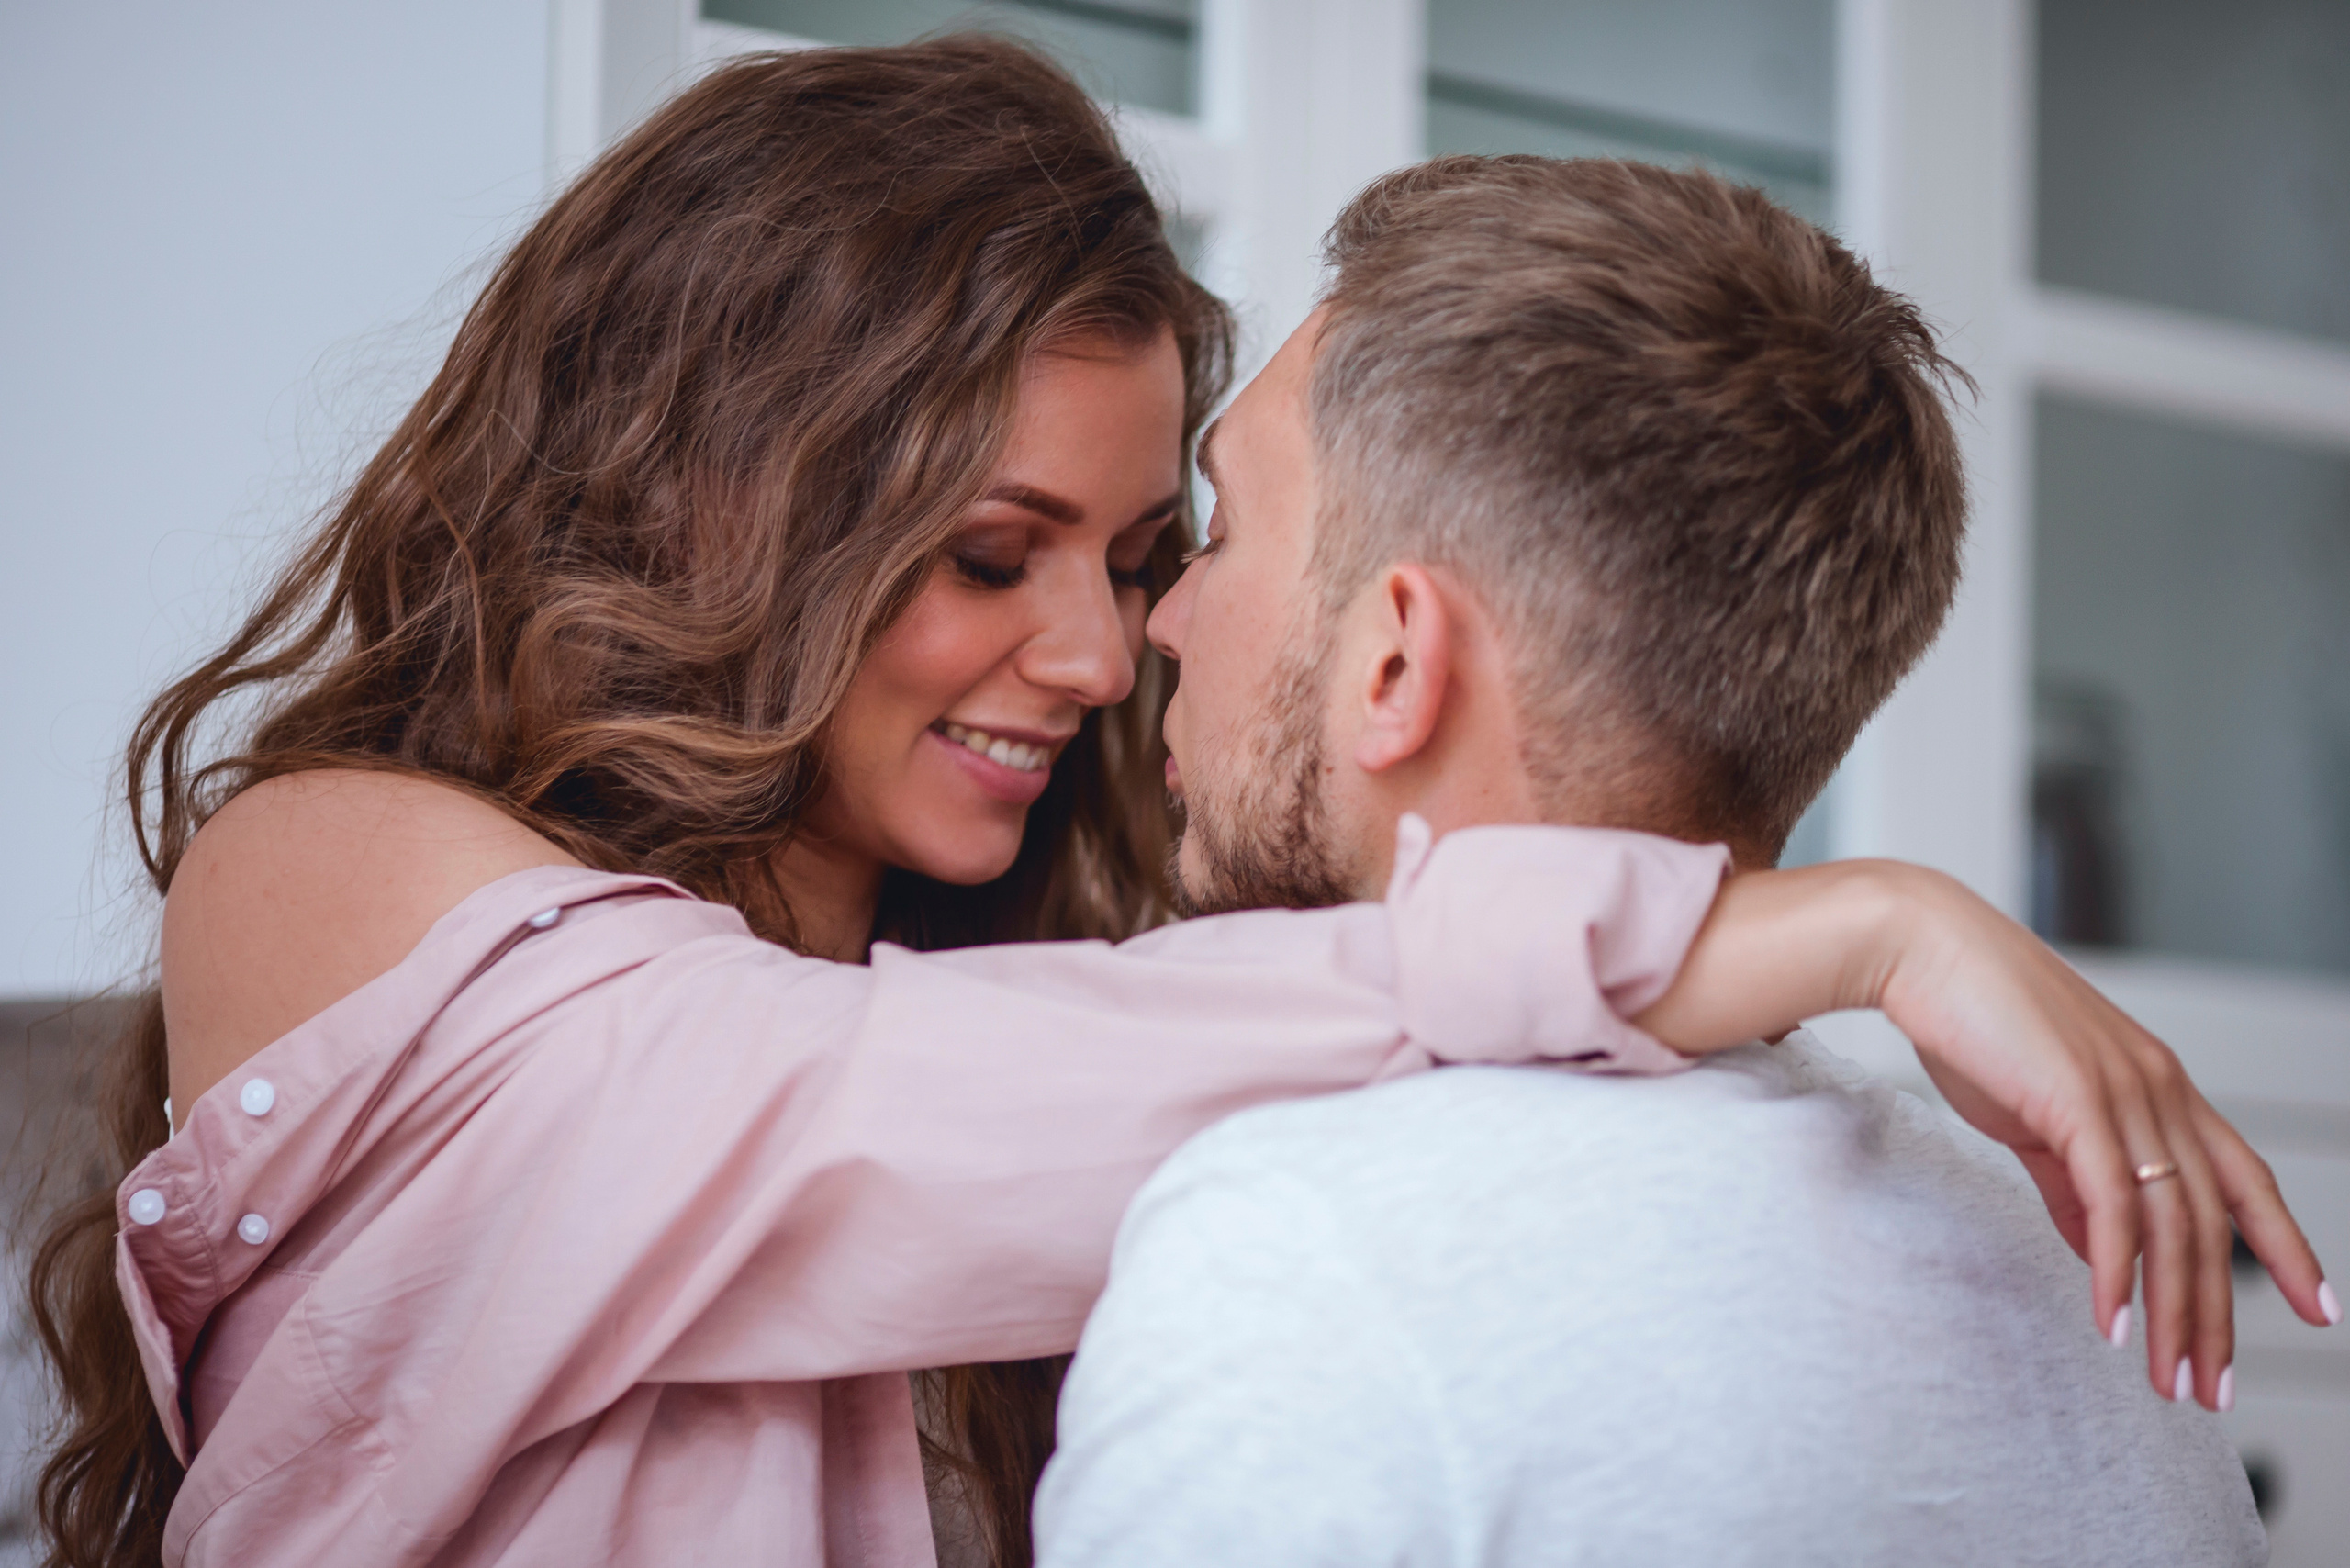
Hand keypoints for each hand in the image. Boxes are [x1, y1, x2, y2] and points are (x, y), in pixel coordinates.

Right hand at [1634, 859, 2337, 1410]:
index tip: (2320, 1309)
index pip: (2243, 1178)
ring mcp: (2124, 1091)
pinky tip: (2110, 1319)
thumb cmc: (1970, 1017)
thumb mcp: (2035, 1110)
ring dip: (2174, 1312)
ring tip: (2168, 1380)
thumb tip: (2103, 1248)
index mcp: (2158, 1083)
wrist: (1919, 945)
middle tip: (2211, 1388)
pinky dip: (2116, 1271)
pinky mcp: (2077, 1099)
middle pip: (2213, 1221)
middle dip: (2219, 1315)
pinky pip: (2113, 1202)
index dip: (2287, 1245)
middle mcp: (2159, 1087)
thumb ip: (2073, 1180)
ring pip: (2172, 1224)